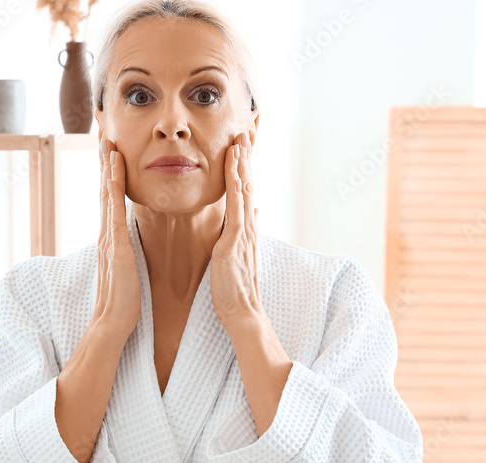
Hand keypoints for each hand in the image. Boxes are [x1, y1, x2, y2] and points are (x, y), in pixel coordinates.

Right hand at [90, 135, 140, 340]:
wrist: (112, 323)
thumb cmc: (123, 301)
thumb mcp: (127, 269)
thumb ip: (127, 253)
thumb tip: (130, 243)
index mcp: (111, 239)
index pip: (110, 201)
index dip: (110, 176)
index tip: (112, 153)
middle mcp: (106, 234)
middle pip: (103, 191)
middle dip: (104, 163)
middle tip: (104, 135)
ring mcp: (108, 238)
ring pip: (105, 193)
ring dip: (105, 166)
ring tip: (107, 140)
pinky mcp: (116, 246)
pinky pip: (113, 209)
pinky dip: (112, 185)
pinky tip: (114, 167)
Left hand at [211, 131, 263, 328]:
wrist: (241, 312)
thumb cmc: (233, 289)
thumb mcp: (236, 255)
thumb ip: (242, 233)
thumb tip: (252, 213)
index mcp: (244, 229)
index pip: (245, 190)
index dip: (245, 166)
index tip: (244, 143)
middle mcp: (247, 225)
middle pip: (249, 182)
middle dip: (248, 155)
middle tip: (248, 127)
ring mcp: (243, 231)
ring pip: (245, 187)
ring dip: (244, 160)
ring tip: (242, 135)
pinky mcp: (235, 240)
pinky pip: (236, 204)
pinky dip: (236, 180)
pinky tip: (234, 163)